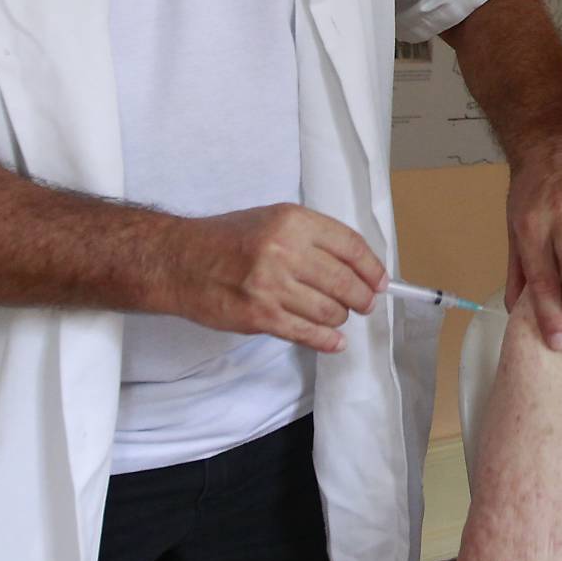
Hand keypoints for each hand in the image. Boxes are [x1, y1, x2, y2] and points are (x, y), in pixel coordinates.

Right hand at [158, 204, 387, 353]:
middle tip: (366, 304)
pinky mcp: (260, 316)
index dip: (372, 267)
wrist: (180, 261)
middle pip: (344, 281)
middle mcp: (285, 251)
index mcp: (292, 221)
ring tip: (339, 316)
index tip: (381, 281)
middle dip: (363, 297)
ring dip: (341, 317)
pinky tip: (335, 341)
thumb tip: (357, 264)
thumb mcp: (273, 219)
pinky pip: (306, 333)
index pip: (350, 246)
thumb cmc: (228, 239)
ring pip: (329, 310)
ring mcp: (272, 286)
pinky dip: (327, 340)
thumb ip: (312, 237)